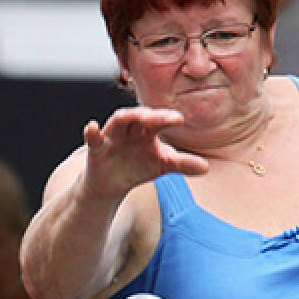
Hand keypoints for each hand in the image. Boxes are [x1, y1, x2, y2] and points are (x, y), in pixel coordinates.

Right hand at [81, 106, 208, 199]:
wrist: (113, 183)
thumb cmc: (139, 167)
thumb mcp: (163, 166)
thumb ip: (182, 164)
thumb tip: (206, 168)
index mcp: (147, 129)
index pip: (158, 120)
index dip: (166, 118)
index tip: (180, 119)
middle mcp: (130, 128)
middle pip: (138, 116)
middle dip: (147, 115)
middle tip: (158, 117)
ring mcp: (112, 136)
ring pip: (117, 120)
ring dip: (126, 117)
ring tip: (138, 117)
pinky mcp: (96, 148)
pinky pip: (93, 137)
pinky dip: (91, 132)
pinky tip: (92, 127)